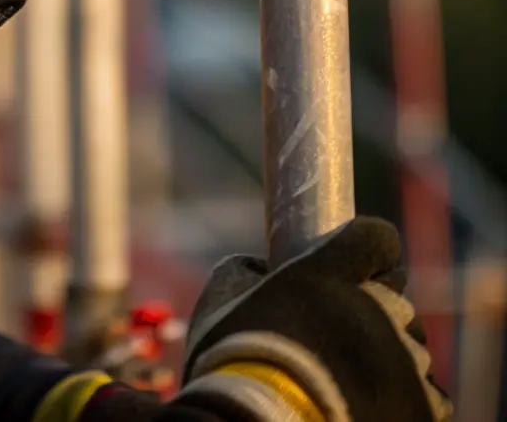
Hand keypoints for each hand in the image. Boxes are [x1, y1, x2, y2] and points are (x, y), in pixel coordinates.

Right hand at [177, 217, 448, 421]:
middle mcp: (379, 309)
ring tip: (343, 383)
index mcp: (333, 273)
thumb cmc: (234, 366)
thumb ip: (250, 269)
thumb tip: (262, 269)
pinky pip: (423, 393)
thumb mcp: (222, 296)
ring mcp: (406, 362)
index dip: (366, 252)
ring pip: (408, 348)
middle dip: (369, 315)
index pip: (378, 239)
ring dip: (383, 358)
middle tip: (333, 342)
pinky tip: (362, 407)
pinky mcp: (423, 408)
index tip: (351, 268)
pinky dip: (398, 398)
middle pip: (393, 299)